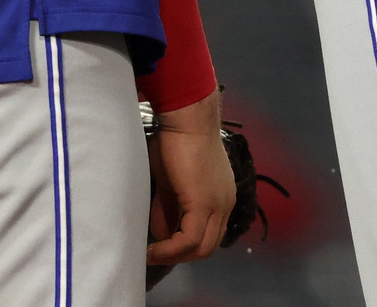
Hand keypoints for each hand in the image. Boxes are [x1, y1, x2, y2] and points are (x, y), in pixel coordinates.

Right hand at [146, 93, 235, 265]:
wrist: (186, 119)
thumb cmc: (176, 142)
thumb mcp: (171, 183)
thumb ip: (169, 209)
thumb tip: (161, 234)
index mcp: (222, 197)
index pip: (209, 235)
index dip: (185, 246)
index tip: (161, 246)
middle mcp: (226, 203)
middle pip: (207, 247)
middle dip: (180, 257)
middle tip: (154, 255)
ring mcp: (219, 204)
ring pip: (201, 248)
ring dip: (174, 256)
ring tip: (150, 254)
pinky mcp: (204, 202)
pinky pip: (189, 239)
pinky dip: (170, 249)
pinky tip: (152, 249)